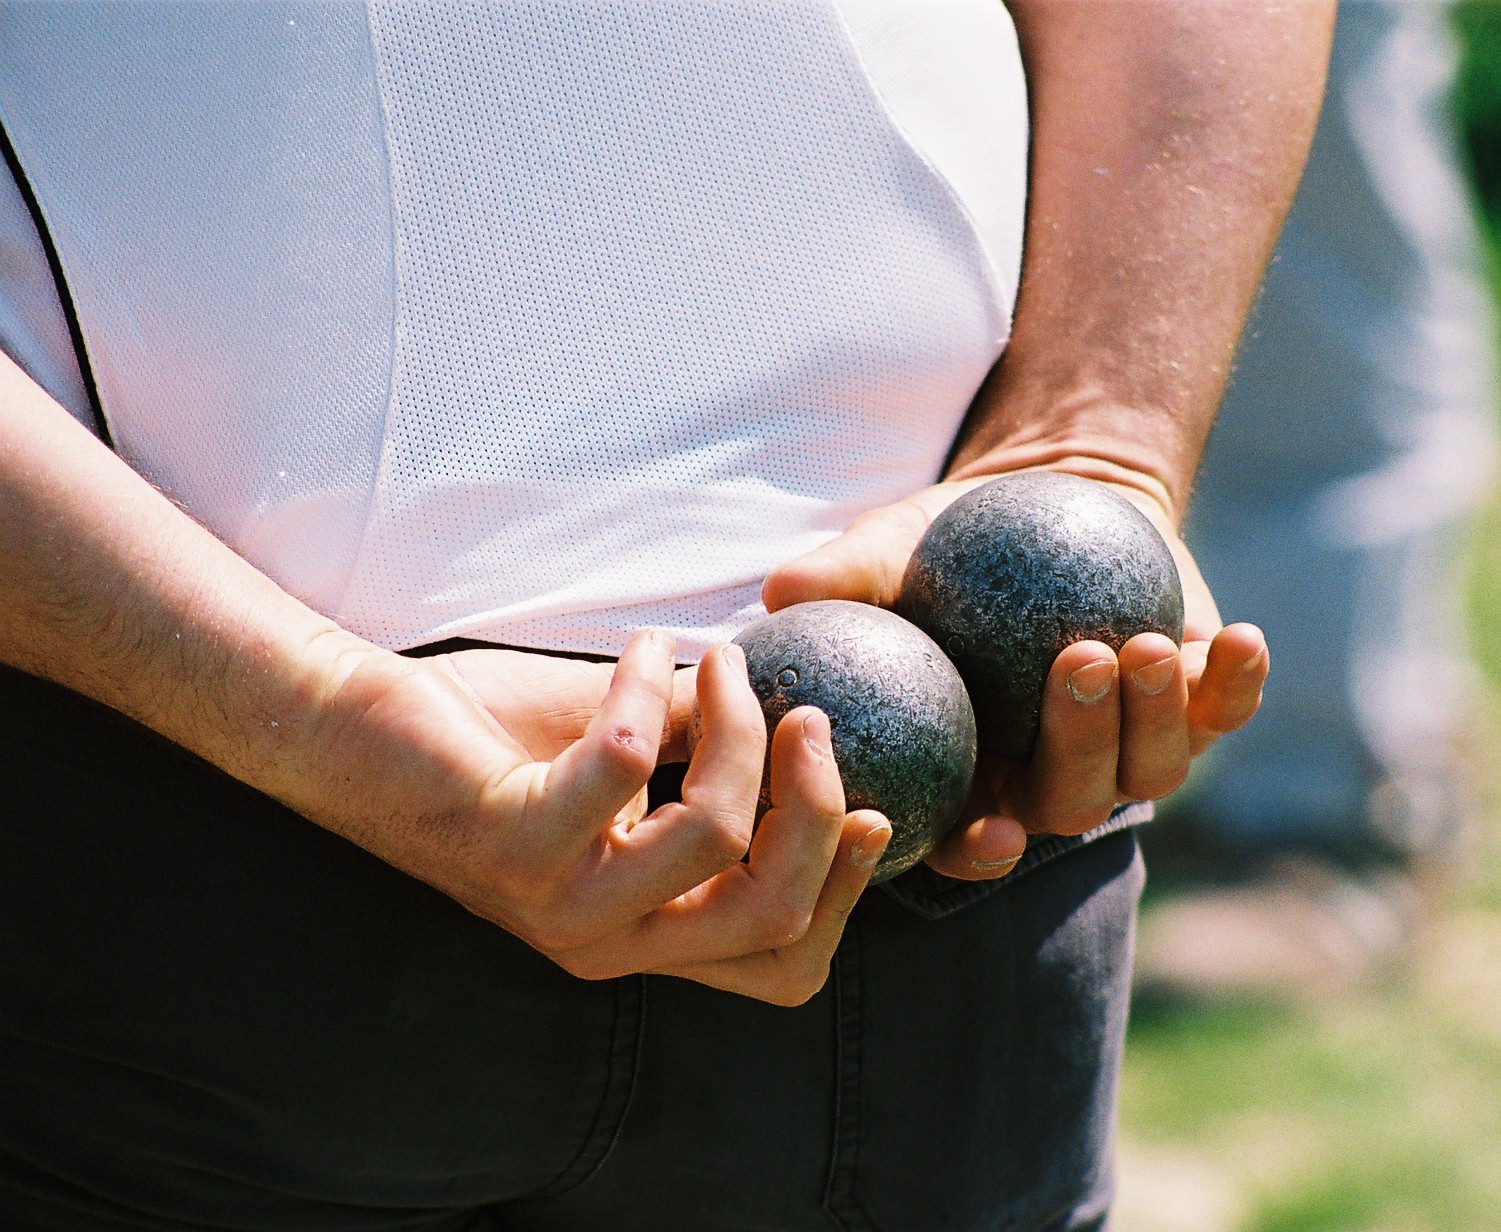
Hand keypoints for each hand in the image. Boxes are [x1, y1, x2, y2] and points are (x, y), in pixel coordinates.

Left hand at [302, 632, 890, 1003]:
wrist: (353, 725)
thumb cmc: (493, 739)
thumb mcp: (632, 748)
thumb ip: (716, 748)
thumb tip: (816, 707)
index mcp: (645, 932)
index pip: (784, 963)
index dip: (844, 891)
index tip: (871, 803)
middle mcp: (608, 943)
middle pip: (775, 916)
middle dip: (817, 806)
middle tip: (807, 717)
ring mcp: (561, 904)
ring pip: (717, 838)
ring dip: (739, 726)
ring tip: (718, 661)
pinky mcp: (516, 845)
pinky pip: (630, 765)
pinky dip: (651, 688)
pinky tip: (641, 652)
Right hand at [760, 471, 1267, 879]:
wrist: (1048, 498)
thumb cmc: (948, 541)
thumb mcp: (888, 550)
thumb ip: (843, 577)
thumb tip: (780, 590)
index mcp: (973, 774)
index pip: (966, 840)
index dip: (977, 855)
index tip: (986, 833)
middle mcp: (1053, 777)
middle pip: (1071, 804)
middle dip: (1079, 747)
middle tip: (1073, 662)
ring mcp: (1132, 746)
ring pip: (1151, 769)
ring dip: (1154, 717)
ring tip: (1146, 645)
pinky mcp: (1199, 704)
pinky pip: (1225, 709)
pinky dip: (1238, 682)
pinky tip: (1239, 637)